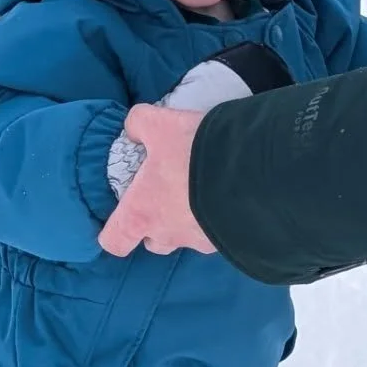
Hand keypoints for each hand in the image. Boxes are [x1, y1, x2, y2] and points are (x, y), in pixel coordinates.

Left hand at [98, 105, 215, 256]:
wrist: (252, 173)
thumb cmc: (192, 154)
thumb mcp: (160, 125)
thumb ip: (139, 123)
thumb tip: (133, 129)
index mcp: (142, 214)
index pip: (114, 241)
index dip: (114, 232)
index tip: (123, 215)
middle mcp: (169, 234)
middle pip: (153, 243)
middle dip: (155, 227)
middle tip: (165, 198)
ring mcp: (201, 241)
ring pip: (186, 239)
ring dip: (188, 223)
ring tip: (199, 194)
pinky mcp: (230, 239)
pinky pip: (217, 234)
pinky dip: (217, 220)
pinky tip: (224, 196)